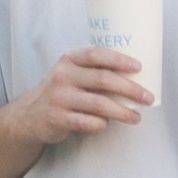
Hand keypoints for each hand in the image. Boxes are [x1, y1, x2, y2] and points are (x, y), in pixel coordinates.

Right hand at [23, 46, 153, 139]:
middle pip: (103, 80)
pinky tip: (108, 124)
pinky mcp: (58, 118)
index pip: (96, 54)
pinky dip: (102, 124)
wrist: (29, 114)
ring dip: (122, 111)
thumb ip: (94, 70)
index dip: (119, 59)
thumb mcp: (71, 72)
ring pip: (99, 104)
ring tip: (136, 117)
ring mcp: (59, 98)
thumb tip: (134, 76)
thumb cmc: (62, 90)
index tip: (139, 67)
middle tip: (147, 97)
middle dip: (130, 89)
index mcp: (69, 60)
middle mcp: (63, 76)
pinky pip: (88, 122)